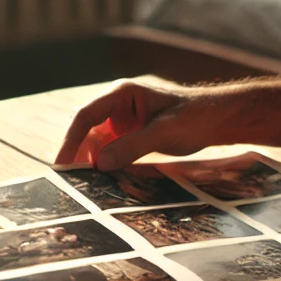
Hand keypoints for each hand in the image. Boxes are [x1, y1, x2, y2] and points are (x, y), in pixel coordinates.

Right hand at [54, 79, 242, 170]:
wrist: (217, 120)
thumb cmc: (195, 117)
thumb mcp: (165, 131)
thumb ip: (133, 145)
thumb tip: (99, 164)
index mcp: (122, 94)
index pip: (86, 115)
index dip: (71, 139)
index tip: (62, 164)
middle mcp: (117, 106)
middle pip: (87, 130)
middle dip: (77, 154)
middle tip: (69, 181)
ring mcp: (123, 121)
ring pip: (96, 143)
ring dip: (90, 162)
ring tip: (84, 185)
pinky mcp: (130, 135)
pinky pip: (110, 150)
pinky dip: (105, 164)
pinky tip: (102, 181)